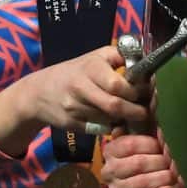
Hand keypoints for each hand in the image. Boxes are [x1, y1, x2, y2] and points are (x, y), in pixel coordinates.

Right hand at [0, 45, 151, 157]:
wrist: (39, 93)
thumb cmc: (75, 72)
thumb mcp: (94, 57)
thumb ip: (119, 58)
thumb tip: (145, 62)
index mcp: (89, 68)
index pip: (118, 84)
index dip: (137, 91)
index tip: (147, 92)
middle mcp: (80, 88)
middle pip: (115, 106)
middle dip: (136, 111)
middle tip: (146, 110)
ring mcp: (74, 108)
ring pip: (110, 120)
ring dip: (126, 120)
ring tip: (135, 116)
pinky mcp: (73, 125)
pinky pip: (101, 130)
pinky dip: (113, 128)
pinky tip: (118, 123)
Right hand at [101, 132, 183, 187]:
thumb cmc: (151, 163)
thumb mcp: (148, 144)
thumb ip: (146, 128)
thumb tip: (152, 107)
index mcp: (111, 151)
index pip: (129, 144)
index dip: (152, 144)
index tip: (165, 146)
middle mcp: (110, 171)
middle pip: (138, 163)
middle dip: (161, 162)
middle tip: (175, 162)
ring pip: (142, 182)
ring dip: (164, 178)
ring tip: (176, 176)